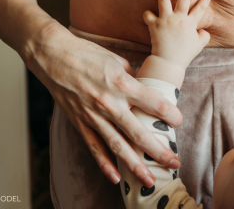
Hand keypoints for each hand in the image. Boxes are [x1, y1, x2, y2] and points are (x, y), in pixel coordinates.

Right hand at [29, 24, 182, 187]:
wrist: (54, 56)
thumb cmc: (88, 54)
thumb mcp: (117, 60)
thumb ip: (133, 79)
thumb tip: (144, 91)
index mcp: (122, 83)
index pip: (154, 103)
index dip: (170, 114)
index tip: (178, 122)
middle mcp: (109, 103)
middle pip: (139, 132)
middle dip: (158, 150)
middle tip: (174, 162)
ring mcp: (93, 115)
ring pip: (117, 146)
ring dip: (135, 165)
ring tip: (150, 180)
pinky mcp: (80, 122)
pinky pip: (94, 147)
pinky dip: (104, 164)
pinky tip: (116, 177)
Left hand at [143, 0, 212, 69]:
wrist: (169, 62)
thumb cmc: (184, 54)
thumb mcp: (199, 46)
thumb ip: (204, 37)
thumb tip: (203, 30)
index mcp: (190, 23)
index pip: (200, 8)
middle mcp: (178, 18)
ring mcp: (165, 20)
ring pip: (163, 0)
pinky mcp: (154, 24)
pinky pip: (148, 14)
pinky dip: (148, 14)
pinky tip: (149, 15)